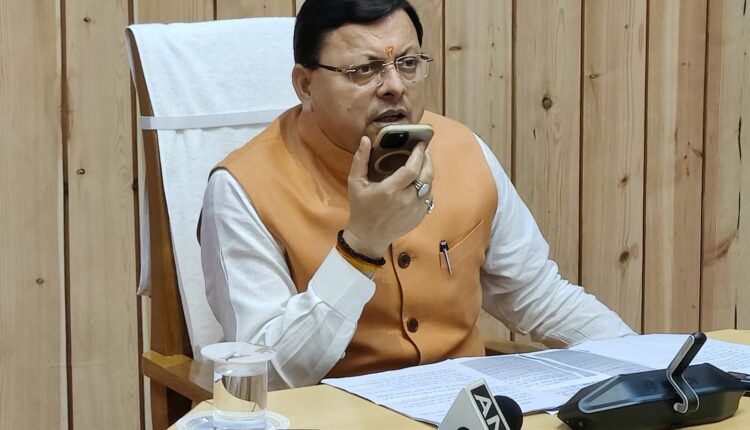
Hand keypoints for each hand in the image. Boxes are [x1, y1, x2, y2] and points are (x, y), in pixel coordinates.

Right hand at [343, 136, 433, 257]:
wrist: (369, 236)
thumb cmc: (361, 208)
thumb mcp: (355, 183)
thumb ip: (360, 160)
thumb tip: (365, 139)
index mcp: (390, 190)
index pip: (411, 169)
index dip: (418, 154)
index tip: (420, 144)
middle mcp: (406, 200)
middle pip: (426, 175)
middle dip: (428, 160)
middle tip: (424, 150)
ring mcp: (415, 210)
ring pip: (429, 186)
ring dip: (428, 173)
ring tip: (423, 163)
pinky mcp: (420, 217)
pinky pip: (428, 197)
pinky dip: (427, 187)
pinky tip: (420, 181)